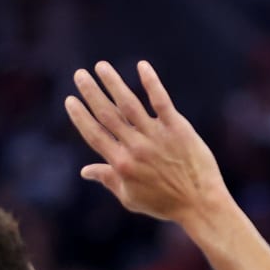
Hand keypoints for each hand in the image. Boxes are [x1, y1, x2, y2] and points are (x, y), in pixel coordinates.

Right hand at [65, 61, 228, 226]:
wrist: (200, 204)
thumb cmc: (164, 204)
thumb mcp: (131, 198)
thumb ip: (108, 180)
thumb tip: (85, 171)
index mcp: (121, 165)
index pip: (94, 135)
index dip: (80, 116)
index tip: (70, 100)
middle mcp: (135, 148)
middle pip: (107, 115)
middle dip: (91, 93)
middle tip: (80, 75)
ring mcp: (156, 136)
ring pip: (129, 104)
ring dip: (113, 83)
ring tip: (101, 66)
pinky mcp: (177, 128)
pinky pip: (161, 101)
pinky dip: (151, 83)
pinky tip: (142, 66)